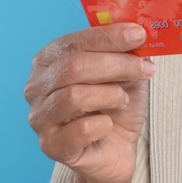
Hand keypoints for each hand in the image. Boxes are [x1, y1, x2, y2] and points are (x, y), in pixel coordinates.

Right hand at [24, 23, 156, 182]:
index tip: (138, 34)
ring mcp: (40, 118)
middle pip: (73, 67)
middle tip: (144, 69)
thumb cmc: (115, 107)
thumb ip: (126, 52)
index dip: (108, 37)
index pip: (74, 42)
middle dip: (116, 65)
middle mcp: (37, 87)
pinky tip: (108, 124)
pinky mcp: (52, 146)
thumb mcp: (125, 74)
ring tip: (123, 100)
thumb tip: (138, 32)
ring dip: (111, 95)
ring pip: (75, 96)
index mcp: (49, 61)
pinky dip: (104, 124)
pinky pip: (82, 130)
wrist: (116, 151)